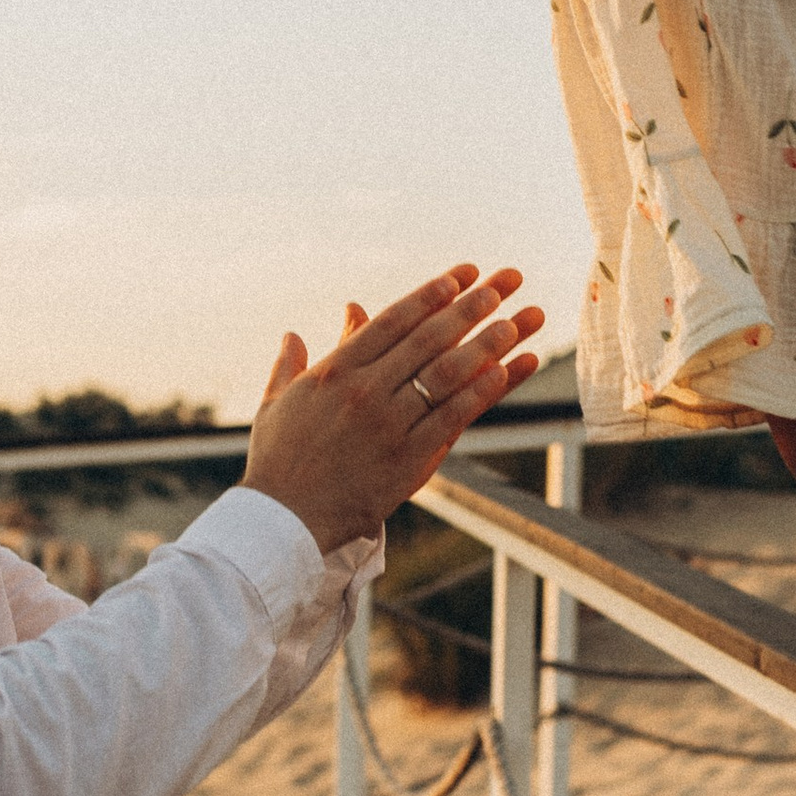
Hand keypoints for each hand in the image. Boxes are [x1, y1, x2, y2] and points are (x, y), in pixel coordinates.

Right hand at [244, 268, 544, 555]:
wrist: (282, 522)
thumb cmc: (277, 464)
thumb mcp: (278, 404)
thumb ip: (289, 365)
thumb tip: (292, 334)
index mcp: (335, 371)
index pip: (394, 319)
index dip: (433, 293)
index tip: (464, 272)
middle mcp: (365, 390)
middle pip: (429, 337)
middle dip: (472, 305)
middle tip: (504, 281)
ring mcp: (389, 424)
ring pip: (447, 373)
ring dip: (487, 343)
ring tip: (518, 321)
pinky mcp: (408, 459)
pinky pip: (453, 417)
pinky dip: (483, 391)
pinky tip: (507, 370)